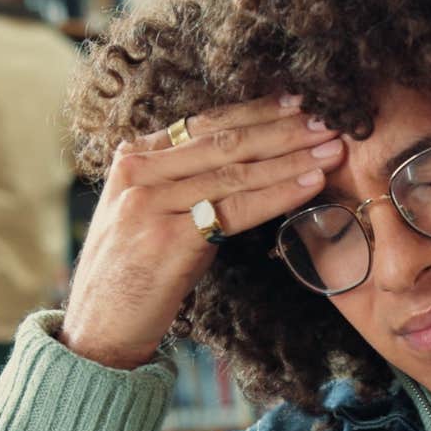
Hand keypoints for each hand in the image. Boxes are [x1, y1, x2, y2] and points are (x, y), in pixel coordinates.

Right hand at [61, 94, 346, 368]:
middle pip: (224, 141)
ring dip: (291, 158)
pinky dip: (279, 194)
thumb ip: (181, 182)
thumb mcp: (148, 214)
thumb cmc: (132, 275)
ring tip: (332, 149)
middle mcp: (139, 172)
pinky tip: (310, 184)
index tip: (296, 103)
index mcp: (134, 159)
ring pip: (235, 171)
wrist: (99, 328)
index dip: (255, 111)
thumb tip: (242, 163)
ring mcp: (151, 203)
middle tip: (328, 119)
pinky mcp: (169, 237)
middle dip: (282, 129)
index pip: (204, 123)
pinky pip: (236, 209)